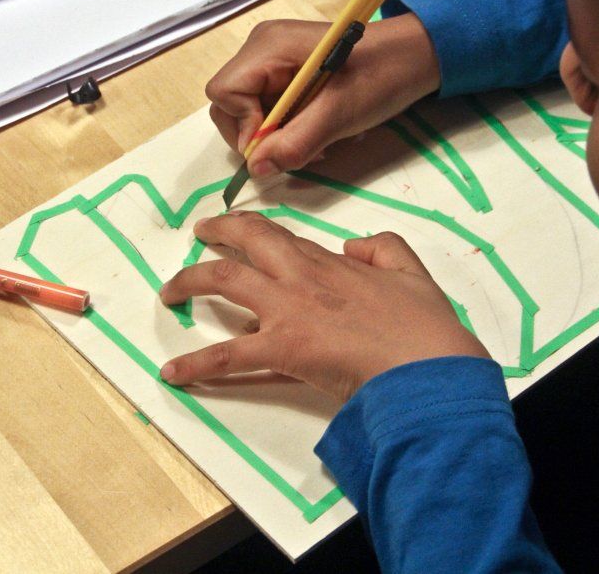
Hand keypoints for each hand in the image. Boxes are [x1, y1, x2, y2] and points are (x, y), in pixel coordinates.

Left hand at [159, 212, 488, 401]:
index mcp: (329, 262)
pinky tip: (172, 372)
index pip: (280, 237)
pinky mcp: (281, 349)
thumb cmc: (425, 329)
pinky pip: (227, 355)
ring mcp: (286, 310)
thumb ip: (384, 250)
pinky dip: (196, 364)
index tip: (236, 226)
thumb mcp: (412, 274)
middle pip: (245, 242)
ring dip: (189, 282)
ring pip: (223, 281)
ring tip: (169, 292)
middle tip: (197, 236)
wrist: (428, 367)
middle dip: (215, 234)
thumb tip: (355, 245)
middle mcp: (300, 277)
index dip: (253, 228)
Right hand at [206, 13, 439, 178]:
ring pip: (250, 114)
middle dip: (260, 137)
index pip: (224, 93)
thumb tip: (257, 169)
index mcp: (268, 47)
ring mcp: (272, 62)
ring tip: (317, 140)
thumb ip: (295, 141)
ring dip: (278, 137)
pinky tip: (319, 129)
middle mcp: (262, 50)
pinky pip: (270, 111)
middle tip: (300, 148)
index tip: (277, 145)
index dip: (243, 127)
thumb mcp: (339, 113)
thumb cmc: (381, 75)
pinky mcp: (286, 75)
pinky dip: (290, 129)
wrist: (415, 57)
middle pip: (230, 106)